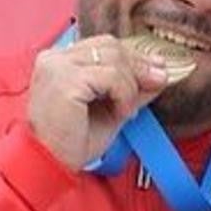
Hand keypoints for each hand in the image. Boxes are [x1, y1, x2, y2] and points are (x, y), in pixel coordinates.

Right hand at [26, 34, 168, 170]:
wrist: (51, 165)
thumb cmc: (72, 142)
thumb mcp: (111, 110)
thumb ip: (131, 90)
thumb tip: (159, 75)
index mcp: (60, 61)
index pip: (103, 45)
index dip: (134, 55)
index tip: (157, 68)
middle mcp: (55, 58)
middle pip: (110, 46)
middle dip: (139, 65)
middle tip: (158, 81)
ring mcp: (58, 67)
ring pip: (113, 58)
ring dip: (130, 85)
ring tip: (127, 110)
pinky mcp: (66, 80)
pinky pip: (111, 76)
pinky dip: (124, 94)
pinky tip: (121, 113)